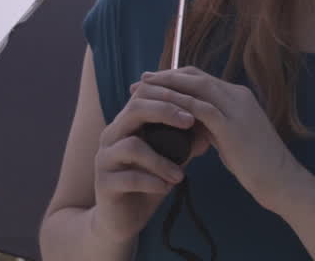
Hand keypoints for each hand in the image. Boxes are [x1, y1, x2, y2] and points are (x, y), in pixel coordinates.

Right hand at [90, 83, 208, 243]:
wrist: (121, 220)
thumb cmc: (147, 184)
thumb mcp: (169, 160)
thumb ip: (185, 144)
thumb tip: (210, 128)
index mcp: (127, 124)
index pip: (144, 94)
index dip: (170, 93)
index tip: (197, 102)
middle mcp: (112, 135)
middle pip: (135, 109)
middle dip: (165, 111)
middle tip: (190, 122)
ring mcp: (105, 159)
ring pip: (132, 146)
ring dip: (161, 160)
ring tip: (179, 175)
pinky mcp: (104, 184)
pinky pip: (128, 177)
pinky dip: (152, 182)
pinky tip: (166, 188)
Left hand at [135, 67, 306, 214]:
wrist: (281, 180)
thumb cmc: (257, 164)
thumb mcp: (232, 138)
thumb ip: (214, 126)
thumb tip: (192, 124)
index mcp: (238, 96)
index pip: (201, 77)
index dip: (175, 77)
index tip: (152, 81)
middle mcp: (237, 95)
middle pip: (195, 76)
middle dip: (165, 76)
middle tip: (140, 80)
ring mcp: (236, 108)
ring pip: (195, 87)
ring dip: (166, 87)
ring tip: (142, 90)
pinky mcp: (231, 125)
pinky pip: (199, 108)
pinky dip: (177, 105)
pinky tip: (159, 108)